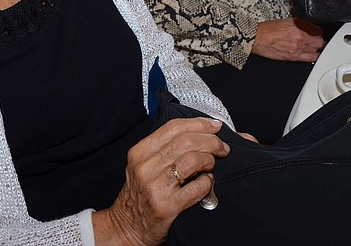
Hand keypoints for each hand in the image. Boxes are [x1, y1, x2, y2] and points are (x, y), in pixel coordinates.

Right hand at [92, 117, 228, 245]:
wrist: (128, 227)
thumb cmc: (142, 193)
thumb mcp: (145, 164)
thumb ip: (169, 147)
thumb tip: (205, 131)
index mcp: (140, 152)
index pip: (174, 127)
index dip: (199, 123)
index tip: (215, 126)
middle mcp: (146, 166)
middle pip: (186, 141)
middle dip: (211, 141)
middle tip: (222, 147)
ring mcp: (155, 186)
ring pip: (192, 160)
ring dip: (209, 160)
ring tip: (212, 165)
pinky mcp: (167, 206)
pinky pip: (197, 187)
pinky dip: (208, 182)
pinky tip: (207, 183)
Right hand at [251, 18, 325, 61]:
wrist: (258, 38)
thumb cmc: (268, 29)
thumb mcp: (286, 20)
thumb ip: (299, 24)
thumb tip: (306, 26)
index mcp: (299, 27)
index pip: (318, 31)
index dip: (318, 33)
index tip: (317, 34)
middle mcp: (300, 38)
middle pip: (319, 43)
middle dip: (319, 42)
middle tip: (317, 42)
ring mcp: (297, 49)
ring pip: (316, 52)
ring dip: (316, 50)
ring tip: (314, 49)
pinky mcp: (293, 58)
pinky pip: (308, 59)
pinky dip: (311, 57)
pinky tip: (310, 55)